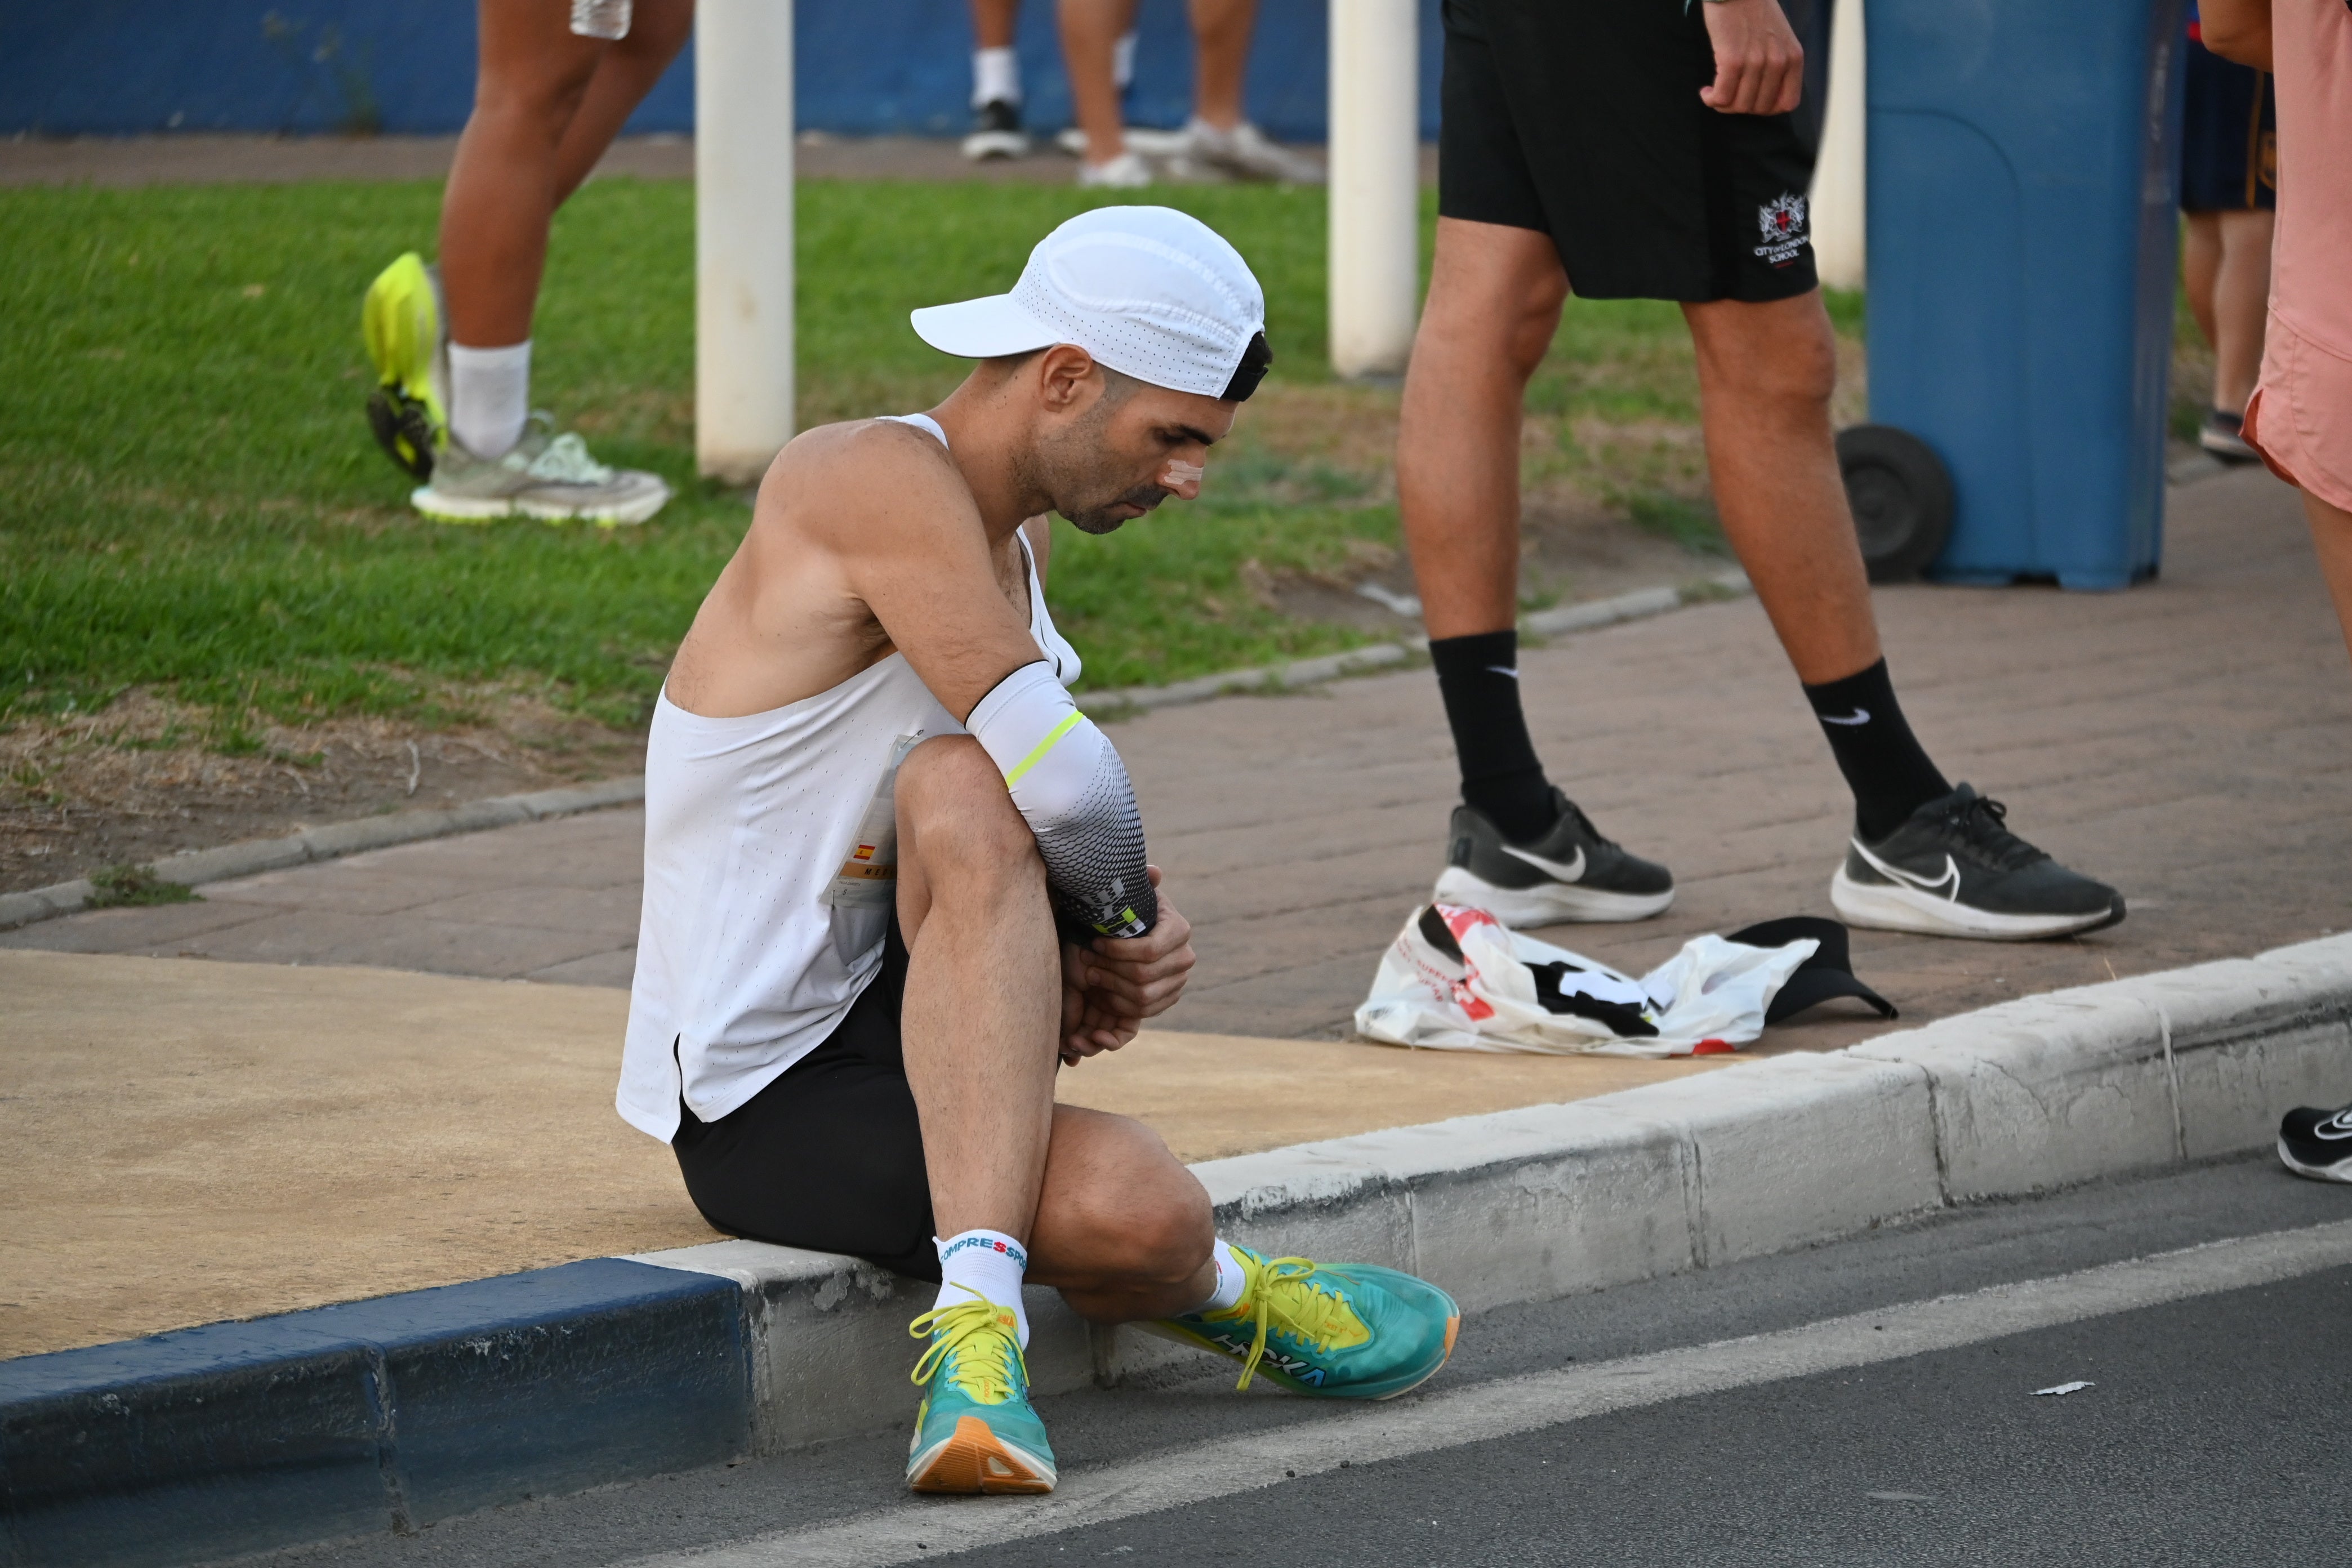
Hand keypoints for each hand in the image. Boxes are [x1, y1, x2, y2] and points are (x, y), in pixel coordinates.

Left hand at [1057, 867, 1195, 1064]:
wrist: (1137, 933)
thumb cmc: (1128, 910)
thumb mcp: (1131, 893)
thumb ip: (1140, 881)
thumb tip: (1153, 872)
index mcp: (1179, 930)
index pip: (1149, 950)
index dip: (1117, 951)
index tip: (1095, 943)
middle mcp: (1185, 957)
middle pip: (1143, 977)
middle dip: (1109, 971)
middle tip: (1087, 962)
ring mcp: (1180, 981)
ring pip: (1142, 997)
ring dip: (1111, 989)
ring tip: (1091, 976)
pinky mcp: (1170, 999)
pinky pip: (1144, 1012)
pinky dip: (1120, 1006)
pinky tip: (1101, 993)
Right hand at [1699, 0, 1803, 116]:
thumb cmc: (1753, 10)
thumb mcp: (1779, 37)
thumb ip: (1778, 63)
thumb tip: (1761, 93)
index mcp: (1793, 57)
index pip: (1787, 103)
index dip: (1767, 109)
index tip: (1752, 101)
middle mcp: (1778, 61)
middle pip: (1759, 108)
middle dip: (1740, 108)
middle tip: (1728, 97)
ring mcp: (1756, 62)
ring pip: (1739, 105)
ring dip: (1722, 105)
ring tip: (1714, 94)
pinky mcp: (1732, 60)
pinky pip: (1721, 96)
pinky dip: (1711, 99)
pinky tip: (1706, 91)